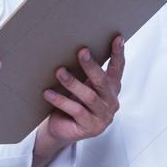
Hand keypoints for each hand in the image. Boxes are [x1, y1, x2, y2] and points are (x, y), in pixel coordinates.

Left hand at [31, 35, 124, 166]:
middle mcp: (111, 102)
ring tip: (59, 72)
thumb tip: (74, 47)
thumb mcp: (81, 85)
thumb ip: (84, 72)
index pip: (117, 69)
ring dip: (73, 83)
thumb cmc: (73, 102)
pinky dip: (61, 100)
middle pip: (103, 81)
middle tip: (82, 51)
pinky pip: (76, 111)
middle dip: (91, 66)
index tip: (117, 37)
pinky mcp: (90, 127)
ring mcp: (102, 116)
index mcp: (111, 88)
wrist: (62, 129)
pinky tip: (48, 93)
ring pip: (89, 96)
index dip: (118, 54)